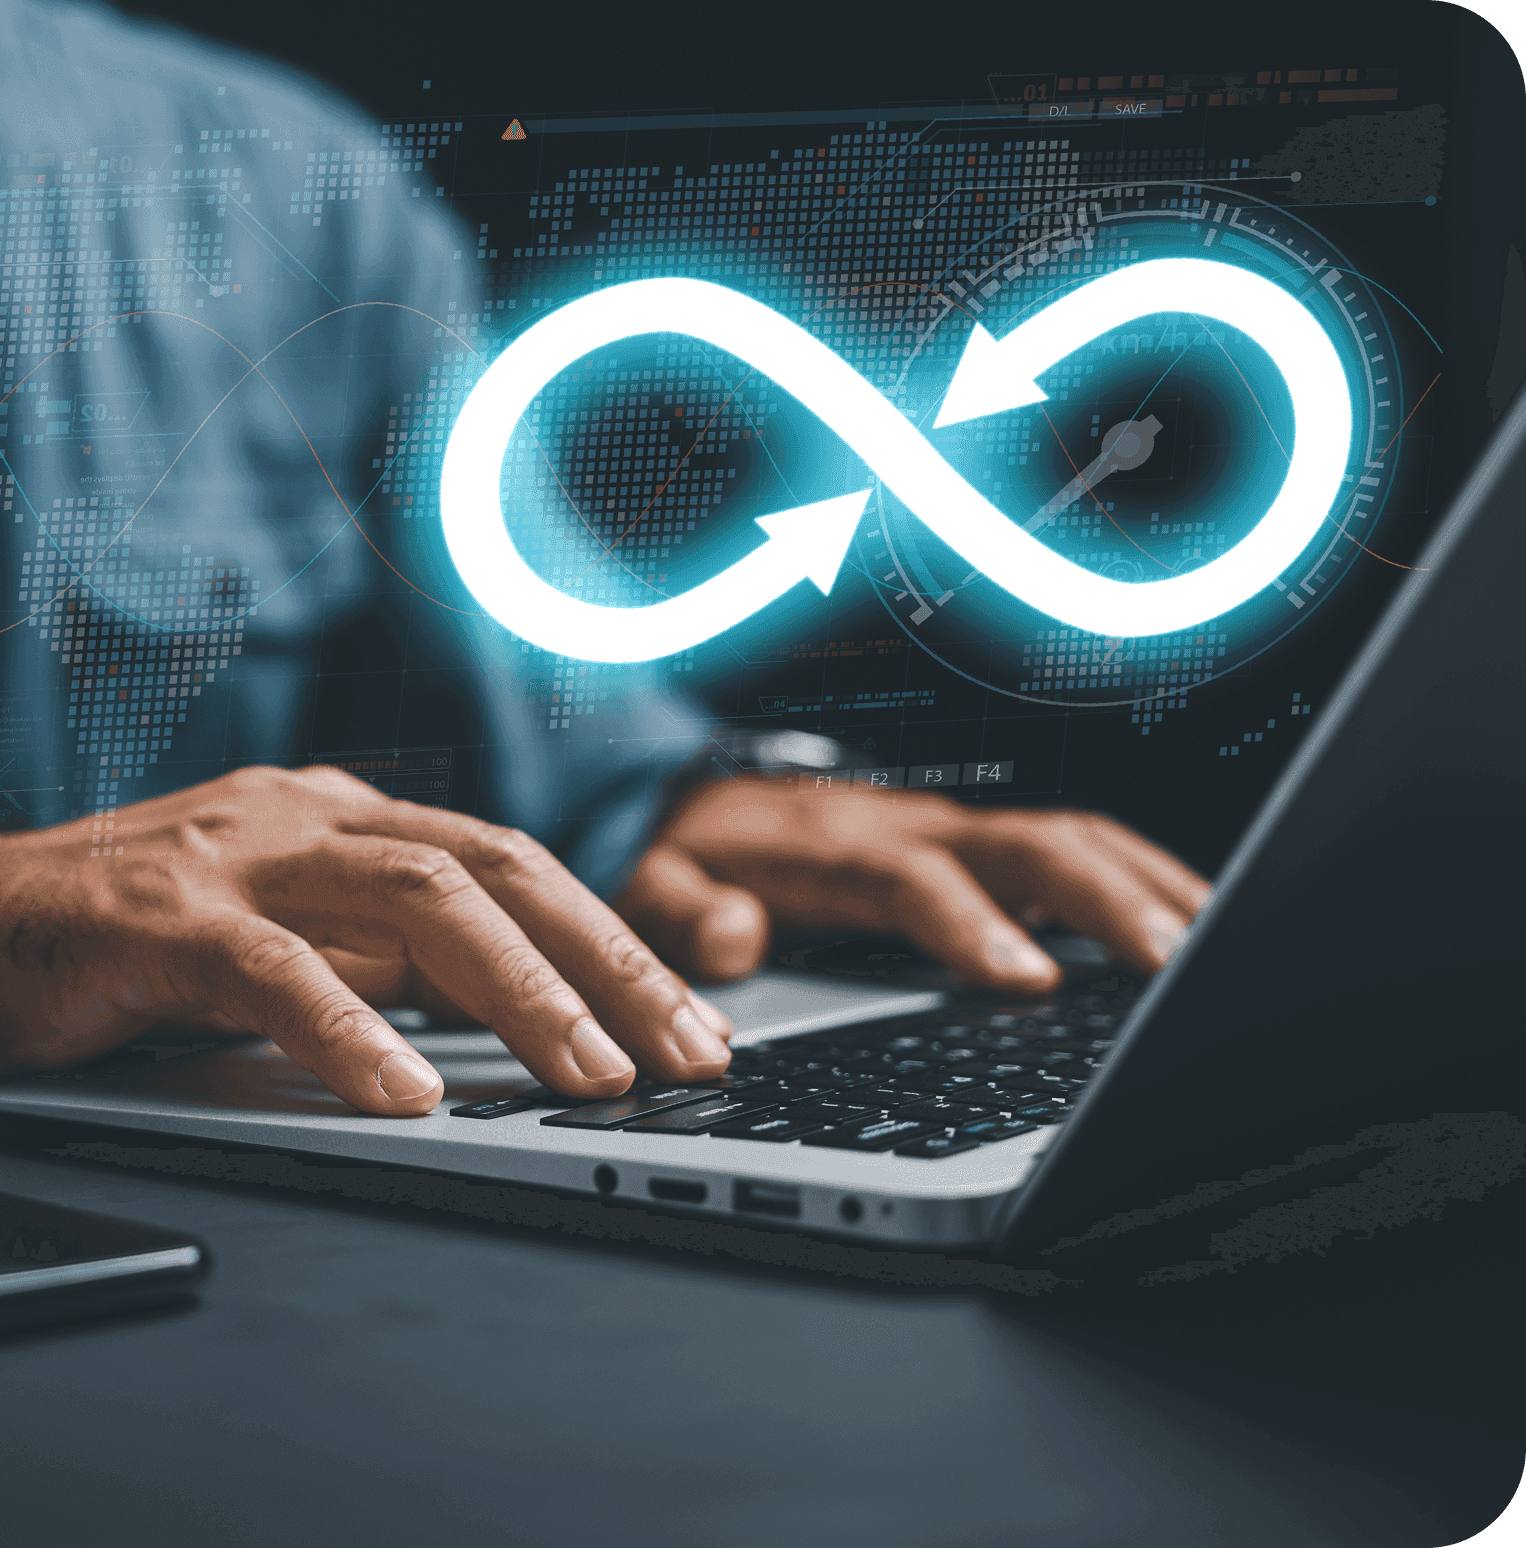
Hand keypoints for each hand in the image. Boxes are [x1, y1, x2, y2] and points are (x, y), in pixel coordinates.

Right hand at [0, 766, 732, 1115]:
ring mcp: (228, 857)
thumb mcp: (268, 945)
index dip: (614, 940)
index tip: (691, 1020)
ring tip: (589, 1075)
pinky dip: (353, 1033)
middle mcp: (299, 817)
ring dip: (520, 989)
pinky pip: (276, 971)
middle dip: (609, 961)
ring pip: (414, 899)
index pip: (510, 866)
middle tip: (689, 1053)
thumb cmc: (106, 945)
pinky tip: (408, 1095)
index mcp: (336, 820)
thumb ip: (372, 965)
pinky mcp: (153, 919)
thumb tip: (501, 1020)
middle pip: (495, 867)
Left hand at [616, 778, 1211, 991]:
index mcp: (841, 847)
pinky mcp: (991, 853)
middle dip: (1110, 901)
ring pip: (1077, 842)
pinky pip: (1084, 854)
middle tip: (1173, 970)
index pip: (919, 882)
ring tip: (1223, 952)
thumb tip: (730, 937)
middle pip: (1033, 846)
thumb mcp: (654, 884)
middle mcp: (918, 830)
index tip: (1027, 981)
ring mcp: (964, 836)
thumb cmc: (694, 856)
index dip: (974, 927)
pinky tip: (1197, 930)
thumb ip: (678, 910)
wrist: (711, 805)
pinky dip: (1148, 884)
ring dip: (1153, 890)